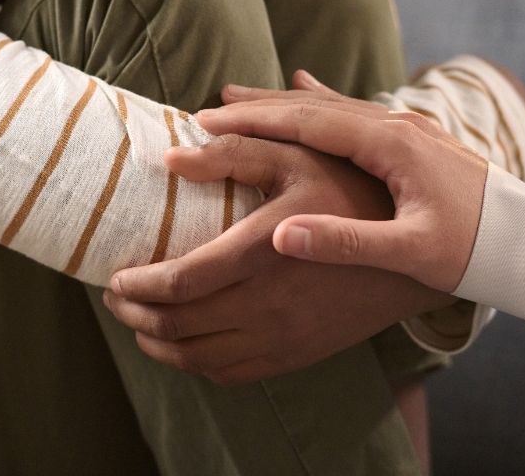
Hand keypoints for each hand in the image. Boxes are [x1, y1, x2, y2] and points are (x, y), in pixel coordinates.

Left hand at [105, 134, 454, 382]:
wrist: (410, 252)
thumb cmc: (349, 189)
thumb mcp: (296, 155)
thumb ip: (232, 152)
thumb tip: (169, 156)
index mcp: (263, 251)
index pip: (180, 282)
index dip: (137, 283)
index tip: (114, 274)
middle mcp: (270, 303)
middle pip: (178, 325)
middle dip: (134, 312)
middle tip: (115, 295)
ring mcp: (284, 336)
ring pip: (197, 358)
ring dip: (156, 343)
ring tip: (137, 319)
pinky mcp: (296, 354)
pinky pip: (230, 373)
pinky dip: (193, 364)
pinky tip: (181, 343)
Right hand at [197, 71, 489, 292]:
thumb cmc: (474, 251)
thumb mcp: (410, 253)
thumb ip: (345, 243)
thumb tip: (280, 234)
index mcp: (391, 145)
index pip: (307, 123)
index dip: (253, 122)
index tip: (205, 123)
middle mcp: (396, 126)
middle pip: (313, 107)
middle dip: (259, 106)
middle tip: (206, 105)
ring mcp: (405, 129)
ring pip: (331, 107)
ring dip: (283, 103)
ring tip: (240, 95)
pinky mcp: (413, 140)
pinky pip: (353, 113)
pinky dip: (320, 102)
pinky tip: (306, 87)